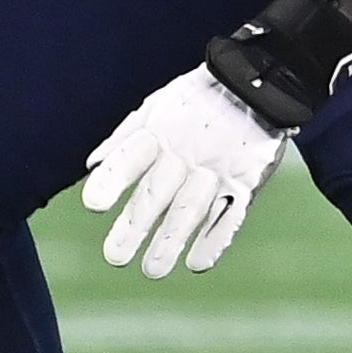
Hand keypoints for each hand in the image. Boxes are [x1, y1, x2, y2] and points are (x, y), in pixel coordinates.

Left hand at [81, 69, 295, 278]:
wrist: (260, 82)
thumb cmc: (199, 98)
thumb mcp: (158, 105)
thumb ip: (124, 137)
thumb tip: (91, 166)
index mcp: (161, 132)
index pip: (130, 158)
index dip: (111, 181)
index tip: (93, 206)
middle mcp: (188, 153)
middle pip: (157, 195)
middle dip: (134, 228)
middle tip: (115, 257)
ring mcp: (220, 168)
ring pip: (191, 210)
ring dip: (171, 242)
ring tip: (153, 270)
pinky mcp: (248, 180)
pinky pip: (232, 214)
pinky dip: (216, 240)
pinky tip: (197, 263)